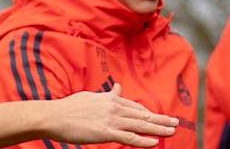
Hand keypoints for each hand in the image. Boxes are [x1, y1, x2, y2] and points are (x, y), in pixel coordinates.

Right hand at [47, 83, 177, 146]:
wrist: (54, 116)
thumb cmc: (69, 108)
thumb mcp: (90, 97)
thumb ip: (106, 95)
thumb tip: (118, 88)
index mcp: (109, 99)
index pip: (134, 106)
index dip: (148, 113)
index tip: (159, 117)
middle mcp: (113, 108)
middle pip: (142, 115)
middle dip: (161, 119)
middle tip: (176, 122)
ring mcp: (111, 120)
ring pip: (140, 125)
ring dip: (158, 129)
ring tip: (172, 131)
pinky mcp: (106, 133)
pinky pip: (130, 137)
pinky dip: (144, 140)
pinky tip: (155, 142)